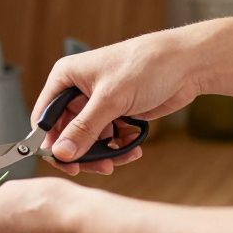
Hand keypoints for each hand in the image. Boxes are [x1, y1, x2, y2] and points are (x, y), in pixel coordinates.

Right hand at [34, 28, 201, 174]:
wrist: (187, 64)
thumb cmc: (145, 65)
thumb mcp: (110, 99)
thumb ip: (84, 128)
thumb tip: (61, 153)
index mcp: (66, 78)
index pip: (45, 117)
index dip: (51, 142)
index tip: (65, 163)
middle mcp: (78, 90)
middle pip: (67, 133)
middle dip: (82, 152)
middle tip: (98, 167)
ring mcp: (98, 103)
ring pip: (88, 139)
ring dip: (103, 153)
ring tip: (121, 158)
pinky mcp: (116, 112)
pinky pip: (108, 139)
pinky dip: (118, 148)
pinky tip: (133, 149)